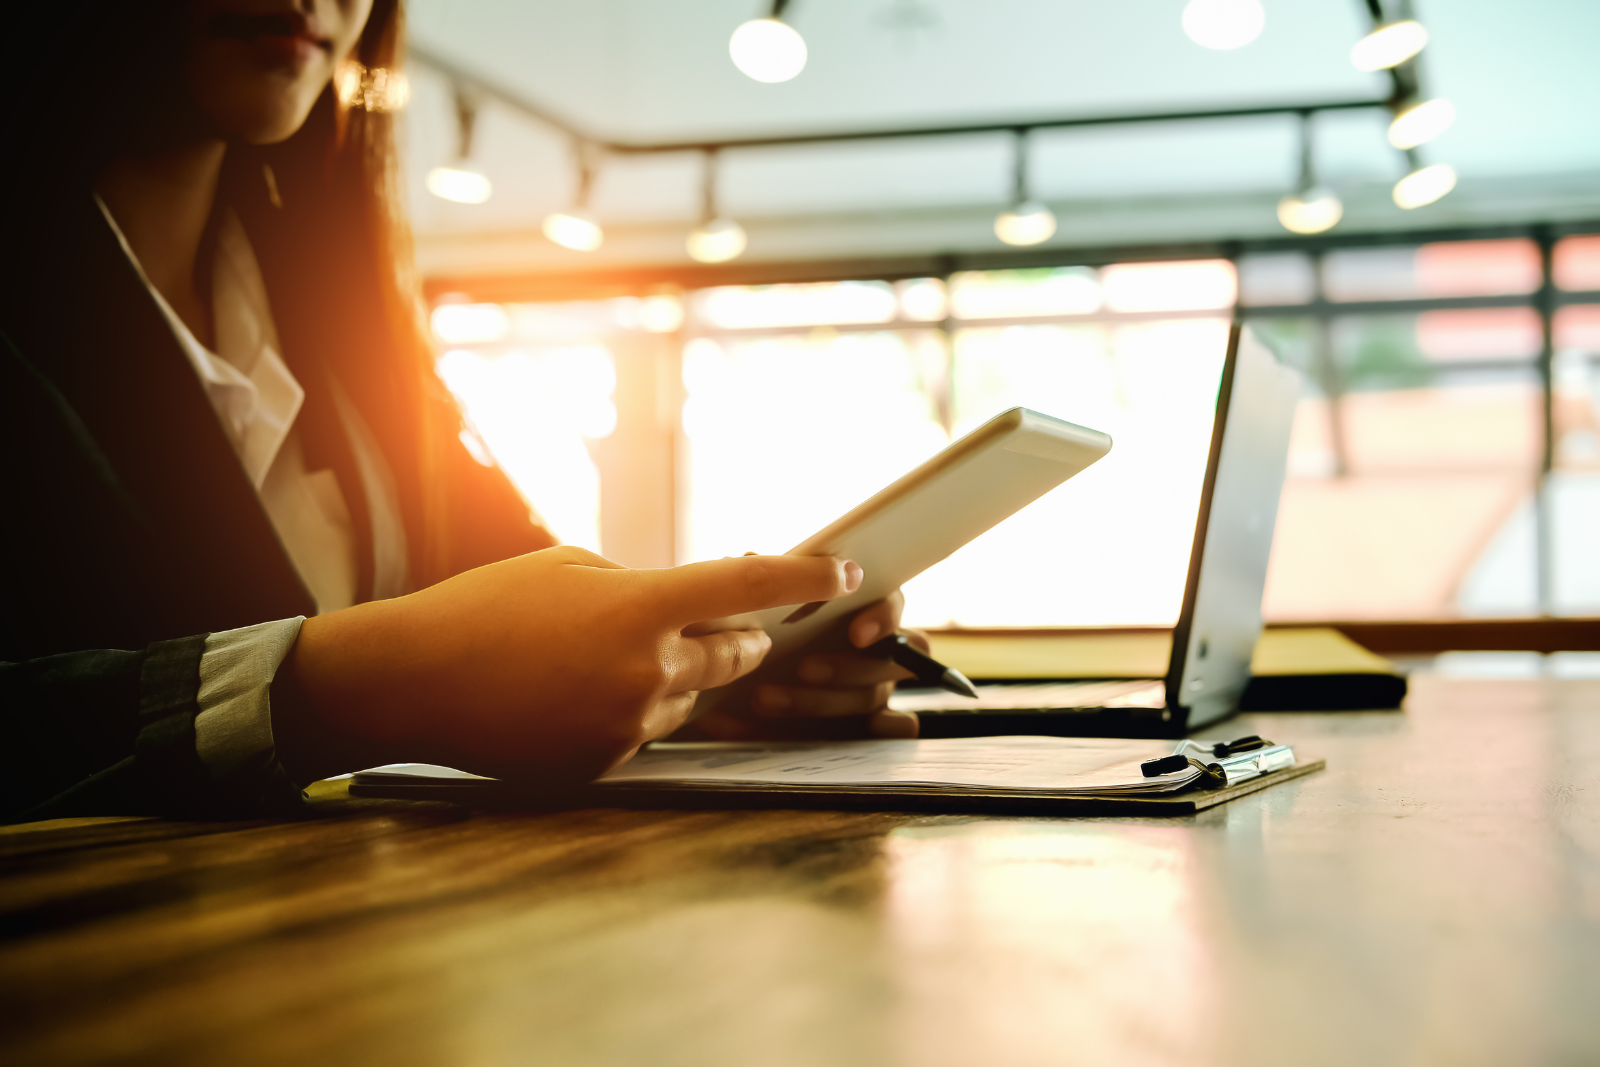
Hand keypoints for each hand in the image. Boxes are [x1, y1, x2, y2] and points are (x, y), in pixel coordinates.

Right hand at [277, 547, 863, 781]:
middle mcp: (646, 671)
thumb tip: (684, 603)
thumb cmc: (485, 609)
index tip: (842, 570)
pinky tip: (578, 696)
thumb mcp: (569, 568)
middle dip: (744, 637)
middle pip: (737, 655)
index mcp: (640, 608)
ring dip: (678, 679)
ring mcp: (627, 726)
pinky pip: (647, 735)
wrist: (412, 682)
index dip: (804, 575)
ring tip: (611, 660)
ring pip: (692, 700)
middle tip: (738, 626)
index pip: (748, 586)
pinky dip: (633, 713)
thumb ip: (639, 585)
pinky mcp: (604, 767)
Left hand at [690, 590, 925, 740]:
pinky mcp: (866, 726)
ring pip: (873, 696)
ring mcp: (875, 689)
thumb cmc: (760, 635)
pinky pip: (891, 731)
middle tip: (803, 668)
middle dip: (845, 667)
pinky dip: (875, 733)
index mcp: (862, 610)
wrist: (737, 690)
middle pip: (887, 659)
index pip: (892, 604)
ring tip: (767, 698)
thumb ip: (762, 585)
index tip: (856, 632)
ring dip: (824, 699)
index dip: (881, 617)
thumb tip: (750, 560)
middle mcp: (878, 650)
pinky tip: (841, 737)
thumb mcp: (756, 608)